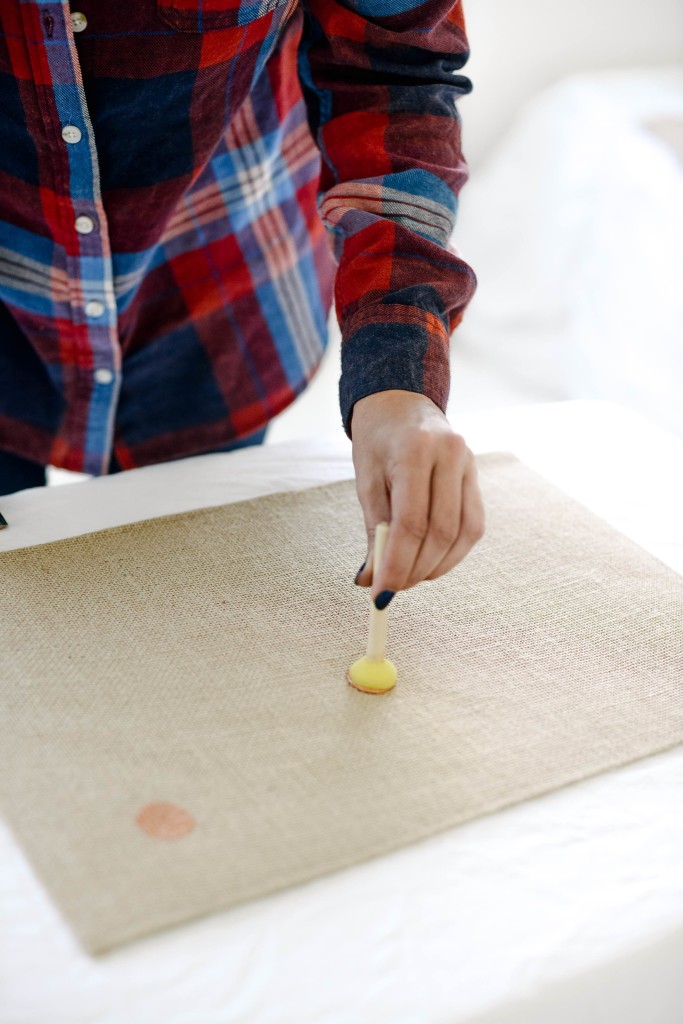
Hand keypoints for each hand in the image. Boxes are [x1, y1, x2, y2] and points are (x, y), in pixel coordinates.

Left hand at [350, 389, 483, 606]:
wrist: (400, 401)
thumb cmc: (377, 440)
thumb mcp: (365, 479)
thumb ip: (372, 528)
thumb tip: (370, 579)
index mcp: (416, 450)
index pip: (411, 522)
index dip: (397, 563)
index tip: (381, 592)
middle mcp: (450, 454)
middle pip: (440, 531)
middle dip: (415, 569)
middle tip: (392, 589)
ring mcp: (470, 464)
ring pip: (463, 532)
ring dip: (436, 565)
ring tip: (410, 577)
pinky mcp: (477, 476)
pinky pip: (473, 524)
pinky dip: (453, 551)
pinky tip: (432, 562)